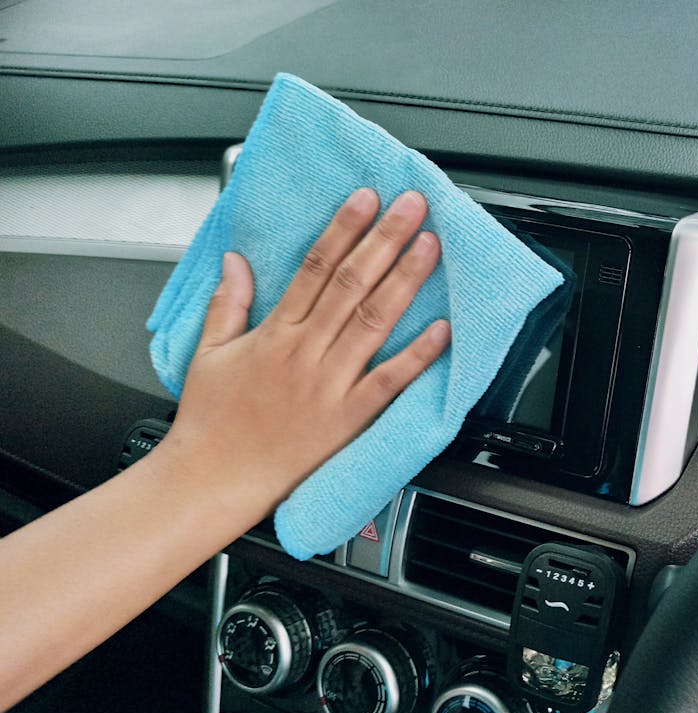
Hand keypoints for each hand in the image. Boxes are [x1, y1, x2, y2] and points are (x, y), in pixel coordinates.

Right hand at [161, 188, 450, 510]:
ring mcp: (328, 385)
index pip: (315, 268)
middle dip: (385, 240)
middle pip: (351, 284)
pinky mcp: (347, 419)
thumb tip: (235, 260)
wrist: (211, 480)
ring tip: (430, 247)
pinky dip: (417, 356)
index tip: (367, 199)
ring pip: (373, 322)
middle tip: (413, 206)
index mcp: (275, 334)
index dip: (343, 229)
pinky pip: (388, 382)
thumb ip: (227, 303)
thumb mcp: (208, 354)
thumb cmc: (211, 423)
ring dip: (405, 281)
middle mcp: (305, 353)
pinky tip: (442, 329)